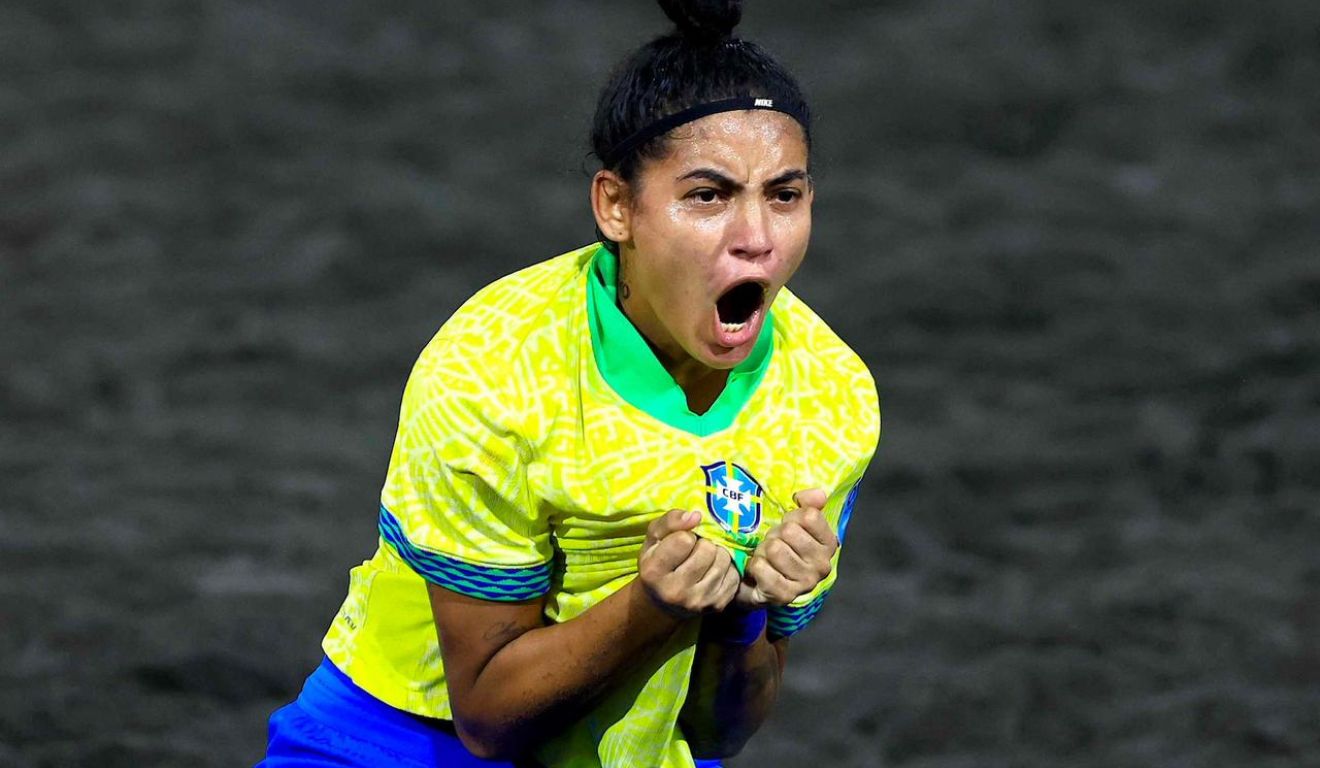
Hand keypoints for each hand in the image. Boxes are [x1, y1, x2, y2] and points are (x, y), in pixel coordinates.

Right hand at [638, 509, 740, 618]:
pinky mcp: (717, 606)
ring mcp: (698, 601)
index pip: (684, 539)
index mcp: (653, 572)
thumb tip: (696, 516)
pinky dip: (726, 568)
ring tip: (704, 559)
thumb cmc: (658, 562)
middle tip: (694, 550)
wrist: (664, 602)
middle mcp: (675, 591)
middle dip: (703, 544)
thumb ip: (670, 521)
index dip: (684, 535)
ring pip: (723, 559)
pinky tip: (713, 571)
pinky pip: (734, 574)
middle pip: (707, 549)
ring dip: (716, 554)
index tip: (680, 542)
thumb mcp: (655, 538)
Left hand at [736, 489, 836, 608]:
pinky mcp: (784, 595)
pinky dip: (754, 565)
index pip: (809, 516)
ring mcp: (805, 582)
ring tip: (766, 557)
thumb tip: (818, 495)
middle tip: (773, 544)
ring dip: (763, 550)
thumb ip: (808, 504)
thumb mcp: (794, 522)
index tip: (787, 526)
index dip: (792, 517)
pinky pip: (761, 568)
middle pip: (790, 532)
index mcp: (829, 544)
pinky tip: (759, 570)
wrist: (758, 581)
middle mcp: (822, 565)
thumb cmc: (780, 546)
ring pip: (775, 549)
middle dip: (775, 535)